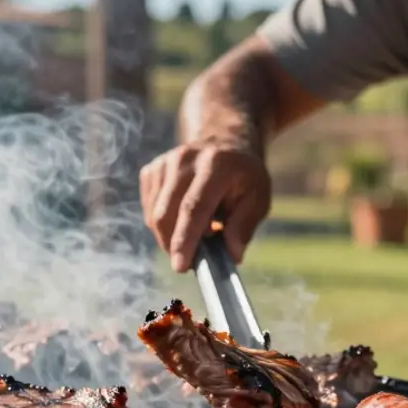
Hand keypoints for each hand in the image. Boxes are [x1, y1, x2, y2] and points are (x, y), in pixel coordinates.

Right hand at [139, 141, 271, 271]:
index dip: (185, 239)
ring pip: (155, 215)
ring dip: (170, 236)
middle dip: (174, 245)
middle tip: (192, 260)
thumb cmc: (244, 176)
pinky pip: (149, 210)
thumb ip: (244, 226)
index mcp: (216, 165)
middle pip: (167, 213)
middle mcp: (185, 159)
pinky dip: (163, 224)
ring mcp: (164, 162)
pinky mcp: (151, 169)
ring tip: (194, 235)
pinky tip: (182, 219)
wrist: (224, 141)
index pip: (194, 207)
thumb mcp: (258, 197)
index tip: (180, 266)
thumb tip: (232, 255)